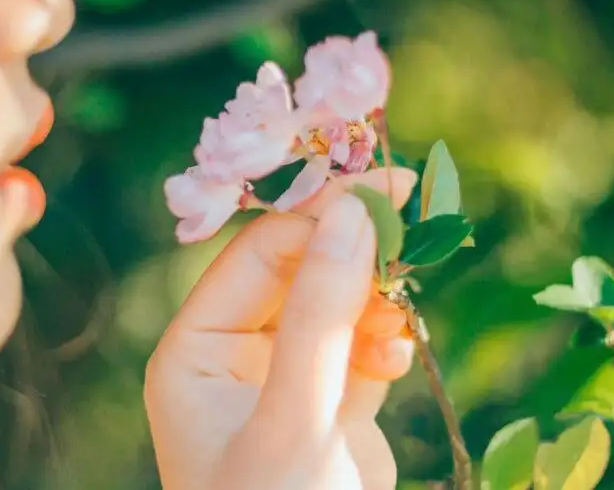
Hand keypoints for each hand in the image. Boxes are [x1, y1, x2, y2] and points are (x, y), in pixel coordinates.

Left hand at [145, 167, 417, 489]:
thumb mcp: (293, 421)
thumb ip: (320, 319)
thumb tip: (353, 215)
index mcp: (196, 352)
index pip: (258, 256)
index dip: (319, 218)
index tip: (387, 192)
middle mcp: (233, 357)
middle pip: (298, 271)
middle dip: (354, 251)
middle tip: (417, 218)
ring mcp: (283, 379)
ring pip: (334, 302)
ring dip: (375, 295)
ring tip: (405, 307)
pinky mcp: (330, 404)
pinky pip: (359, 343)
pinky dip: (384, 337)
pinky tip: (398, 353)